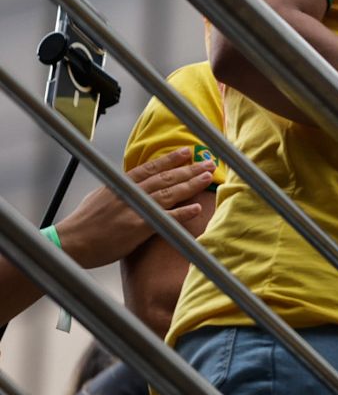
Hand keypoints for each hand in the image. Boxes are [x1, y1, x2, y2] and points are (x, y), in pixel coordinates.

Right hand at [56, 147, 214, 267]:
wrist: (70, 243)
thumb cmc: (84, 222)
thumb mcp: (101, 196)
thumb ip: (121, 188)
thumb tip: (135, 182)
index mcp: (121, 184)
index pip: (152, 167)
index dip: (171, 158)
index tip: (188, 151)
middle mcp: (130, 193)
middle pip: (166, 177)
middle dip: (190, 168)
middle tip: (210, 161)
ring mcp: (135, 209)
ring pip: (169, 193)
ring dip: (191, 184)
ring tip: (208, 178)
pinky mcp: (138, 228)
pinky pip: (165, 219)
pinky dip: (182, 213)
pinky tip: (197, 208)